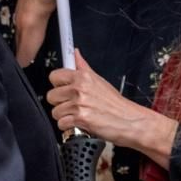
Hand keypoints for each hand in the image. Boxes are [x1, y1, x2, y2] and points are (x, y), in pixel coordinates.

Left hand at [48, 50, 178, 166]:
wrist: (128, 120)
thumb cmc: (115, 103)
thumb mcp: (99, 80)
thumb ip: (82, 67)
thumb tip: (75, 53)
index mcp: (83, 76)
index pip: (54, 76)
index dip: (58, 85)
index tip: (64, 88)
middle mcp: (80, 88)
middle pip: (51, 95)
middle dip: (60, 103)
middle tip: (73, 105)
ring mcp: (79, 103)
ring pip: (55, 111)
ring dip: (64, 116)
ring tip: (78, 114)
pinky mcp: (80, 119)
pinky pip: (61, 124)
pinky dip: (68, 127)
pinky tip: (79, 123)